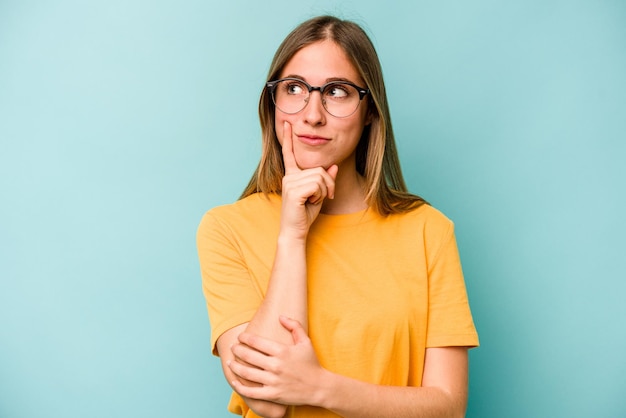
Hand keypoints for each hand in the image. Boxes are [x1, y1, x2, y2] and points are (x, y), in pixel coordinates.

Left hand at [228, 316, 326, 405]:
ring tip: (229, 362)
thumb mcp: (305, 341)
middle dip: (237, 350)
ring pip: (247, 373)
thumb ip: (294, 326)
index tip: (240, 337)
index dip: (245, 338)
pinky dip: (240, 387)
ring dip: (235, 367)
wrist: (319, 387)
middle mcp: (276, 365)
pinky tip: (234, 382)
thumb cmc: (312, 363)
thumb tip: (281, 316)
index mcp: (282, 351)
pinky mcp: (273, 395)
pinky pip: (252, 392)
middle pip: (248, 356)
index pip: (256, 342)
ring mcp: (273, 381)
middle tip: (232, 348)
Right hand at [280, 121, 337, 239]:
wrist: (295, 232)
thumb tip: (334, 166)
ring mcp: (290, 183)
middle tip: (325, 197)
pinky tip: (311, 203)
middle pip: (320, 170)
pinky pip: (317, 185)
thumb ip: (325, 180)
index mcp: (292, 176)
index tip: (287, 123)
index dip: (289, 138)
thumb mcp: (319, 195)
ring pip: (320, 177)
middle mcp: (289, 177)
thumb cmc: (304, 215)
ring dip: (324, 192)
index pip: (289, 154)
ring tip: (314, 201)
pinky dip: (320, 195)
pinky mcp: (294, 191)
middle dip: (329, 184)